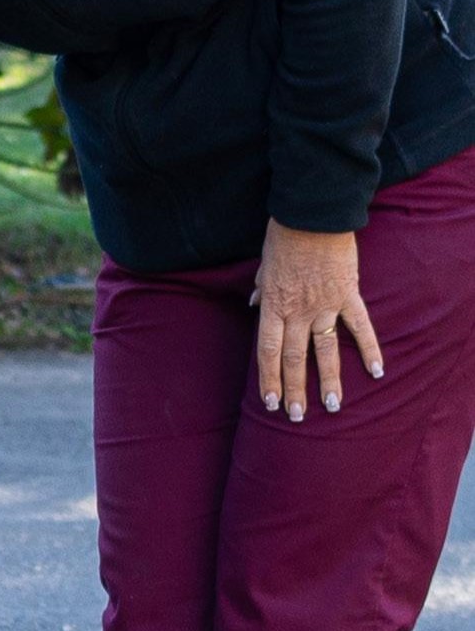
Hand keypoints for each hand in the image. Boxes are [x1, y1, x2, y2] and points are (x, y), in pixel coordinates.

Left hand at [252, 220, 383, 421]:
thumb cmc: (284, 236)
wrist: (313, 214)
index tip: (270, 402)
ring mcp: (324, 305)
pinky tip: (377, 371)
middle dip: (295, 390)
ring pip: (325, 350)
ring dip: (328, 380)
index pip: (267, 352)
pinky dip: (370, 348)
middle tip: (297, 416)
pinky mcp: (348, 294)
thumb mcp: (263, 264)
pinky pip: (360, 326)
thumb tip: (254, 305)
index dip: (268, 379)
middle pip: (294, 358)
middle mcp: (297, 311)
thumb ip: (261, 289)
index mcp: (273, 306)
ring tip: (332, 406)